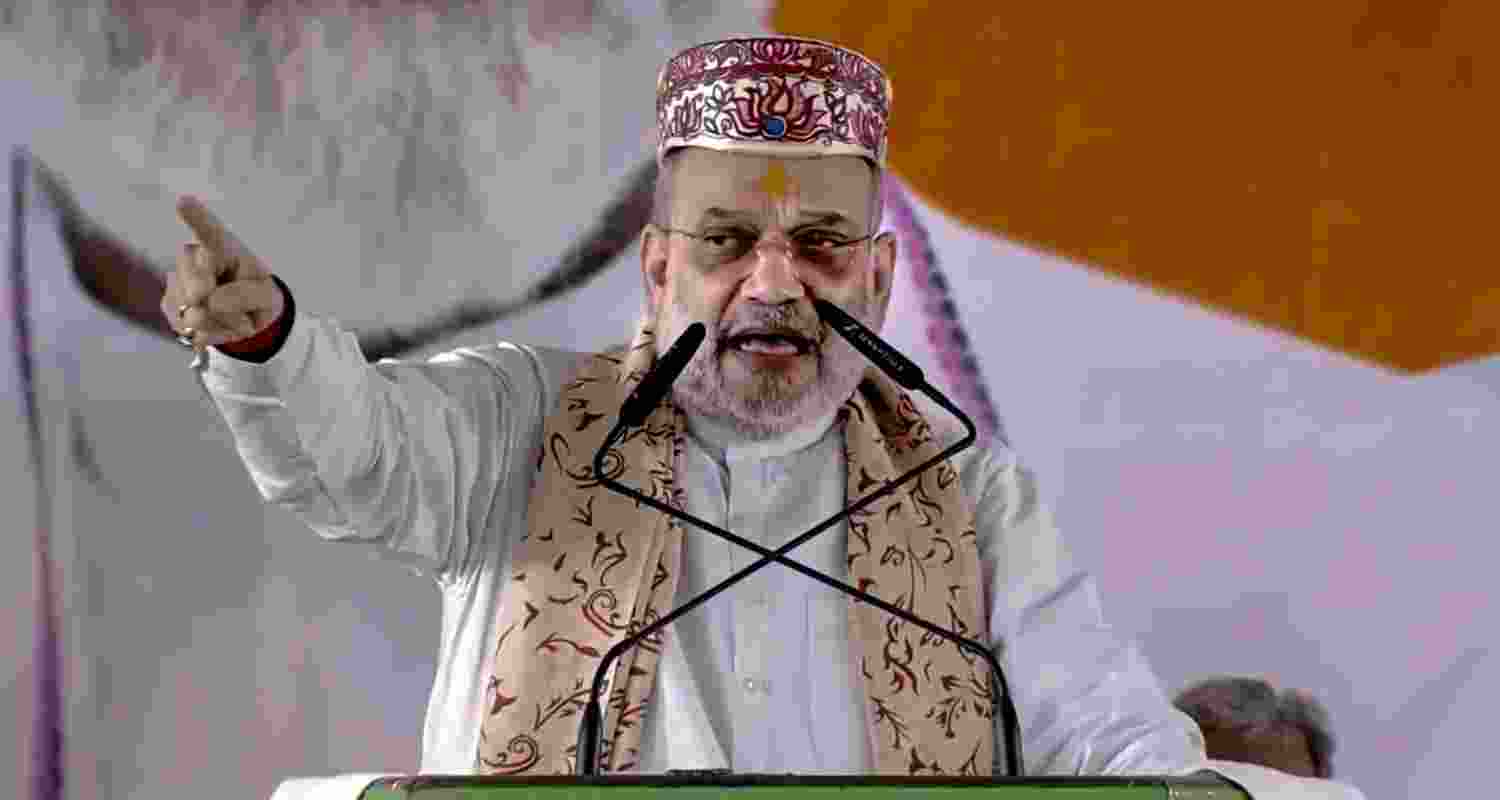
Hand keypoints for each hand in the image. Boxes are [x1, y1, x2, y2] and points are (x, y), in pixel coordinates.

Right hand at [160, 195, 284, 348]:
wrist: (244, 314)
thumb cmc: (255, 291)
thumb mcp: (266, 294)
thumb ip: (247, 295)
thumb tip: (210, 300)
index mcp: (222, 246)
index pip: (209, 231)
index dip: (196, 217)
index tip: (184, 201)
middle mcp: (193, 257)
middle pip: (200, 285)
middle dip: (223, 303)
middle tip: (237, 302)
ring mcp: (177, 281)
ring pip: (196, 312)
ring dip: (222, 322)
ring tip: (232, 313)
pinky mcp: (170, 305)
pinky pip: (191, 329)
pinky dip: (212, 333)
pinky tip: (217, 322)